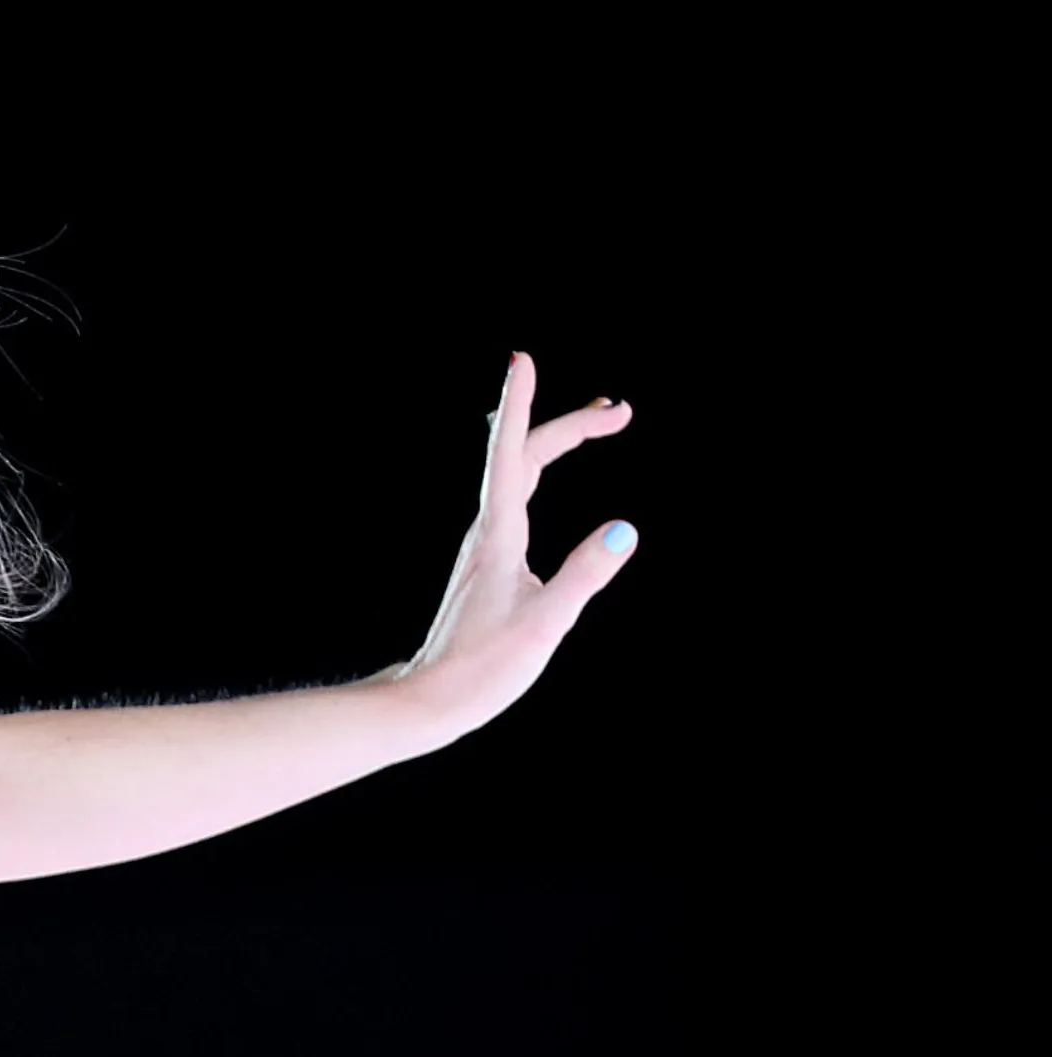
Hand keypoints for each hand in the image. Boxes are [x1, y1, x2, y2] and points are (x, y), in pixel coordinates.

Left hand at [390, 351, 636, 742]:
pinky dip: (539, 468)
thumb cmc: (485, 668)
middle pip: (525, 455)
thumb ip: (584, 576)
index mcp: (498, 536)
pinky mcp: (489, 560)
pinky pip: (516, 494)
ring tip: (600, 421)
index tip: (522, 360)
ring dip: (557, 440)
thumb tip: (624, 530)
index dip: (517, 404)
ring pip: (520, 472)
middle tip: (621, 409)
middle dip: (569, 423)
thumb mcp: (547, 624)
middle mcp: (487, 531)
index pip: (509, 454)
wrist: (432, 697)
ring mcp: (486, 544)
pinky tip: (545, 475)